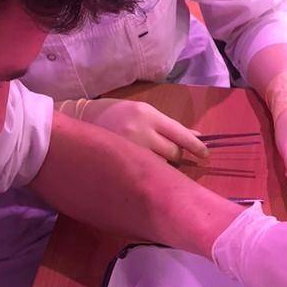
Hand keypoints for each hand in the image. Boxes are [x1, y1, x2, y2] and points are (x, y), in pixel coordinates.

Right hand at [76, 98, 208, 164]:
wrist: (81, 120)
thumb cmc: (116, 114)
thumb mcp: (143, 112)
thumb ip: (168, 126)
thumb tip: (196, 137)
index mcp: (147, 114)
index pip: (180, 134)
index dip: (196, 147)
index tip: (205, 155)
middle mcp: (140, 131)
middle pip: (174, 153)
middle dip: (176, 156)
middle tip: (167, 155)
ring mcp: (130, 149)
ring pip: (161, 166)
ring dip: (162, 166)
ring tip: (150, 160)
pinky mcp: (121, 163)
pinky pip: (146, 173)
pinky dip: (149, 173)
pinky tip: (142, 169)